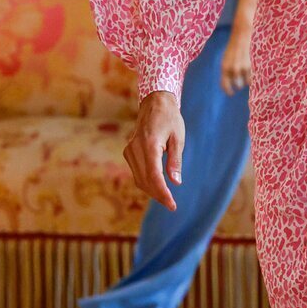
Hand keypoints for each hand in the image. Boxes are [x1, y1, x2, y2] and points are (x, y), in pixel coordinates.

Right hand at [123, 91, 184, 209]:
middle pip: (145, 180)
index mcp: (149, 144)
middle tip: (171, 205)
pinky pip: (136, 172)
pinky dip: (146, 182)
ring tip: (166, 199)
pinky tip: (157, 187)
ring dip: (152, 191)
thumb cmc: (170, 118)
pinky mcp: (128, 152)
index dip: (162, 193)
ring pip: (139, 179)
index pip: (154, 175)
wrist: (154, 102)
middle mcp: (135, 148)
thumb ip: (176, 160)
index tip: (172, 205)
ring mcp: (129, 150)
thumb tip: (175, 182)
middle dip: (158, 195)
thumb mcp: (178, 137)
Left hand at [220, 24, 251, 94]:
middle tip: (240, 81)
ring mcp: (243, 67)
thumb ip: (227, 71)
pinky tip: (250, 70)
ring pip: (246, 82)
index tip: (231, 93)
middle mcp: (233, 69)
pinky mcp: (251, 65)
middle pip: (237, 85)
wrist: (241, 36)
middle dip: (238, 84)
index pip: (225, 85)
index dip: (228, 91)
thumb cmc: (233, 49)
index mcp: (224, 67)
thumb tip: (231, 84)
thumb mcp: (226, 60)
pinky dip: (251, 76)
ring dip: (246, 80)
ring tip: (245, 73)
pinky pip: (252, 77)